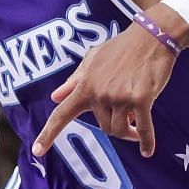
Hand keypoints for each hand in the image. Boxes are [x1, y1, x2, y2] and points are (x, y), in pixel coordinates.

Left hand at [33, 6, 185, 158]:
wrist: (151, 37)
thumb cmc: (122, 48)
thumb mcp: (93, 59)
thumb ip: (75, 80)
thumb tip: (55, 96)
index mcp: (85, 85)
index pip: (62, 113)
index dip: (48, 134)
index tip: (37, 151)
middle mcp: (99, 93)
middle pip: (104, 127)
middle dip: (116, 124)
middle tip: (128, 115)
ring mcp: (120, 97)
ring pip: (120, 130)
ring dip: (130, 132)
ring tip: (137, 124)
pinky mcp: (141, 99)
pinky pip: (143, 129)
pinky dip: (146, 141)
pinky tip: (147, 150)